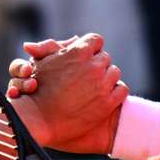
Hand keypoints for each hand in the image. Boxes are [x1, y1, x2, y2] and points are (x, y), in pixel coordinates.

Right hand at [7, 34, 128, 153]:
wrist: (39, 120)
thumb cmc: (37, 89)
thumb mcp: (43, 61)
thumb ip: (59, 46)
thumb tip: (76, 39)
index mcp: (79, 51)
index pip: (96, 40)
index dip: (90, 49)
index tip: (84, 59)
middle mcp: (93, 65)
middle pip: (105, 57)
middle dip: (96, 65)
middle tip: (85, 76)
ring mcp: (102, 84)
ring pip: (115, 72)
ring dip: (106, 78)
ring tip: (92, 87)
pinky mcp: (108, 102)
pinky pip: (122, 89)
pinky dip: (115, 92)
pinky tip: (103, 97)